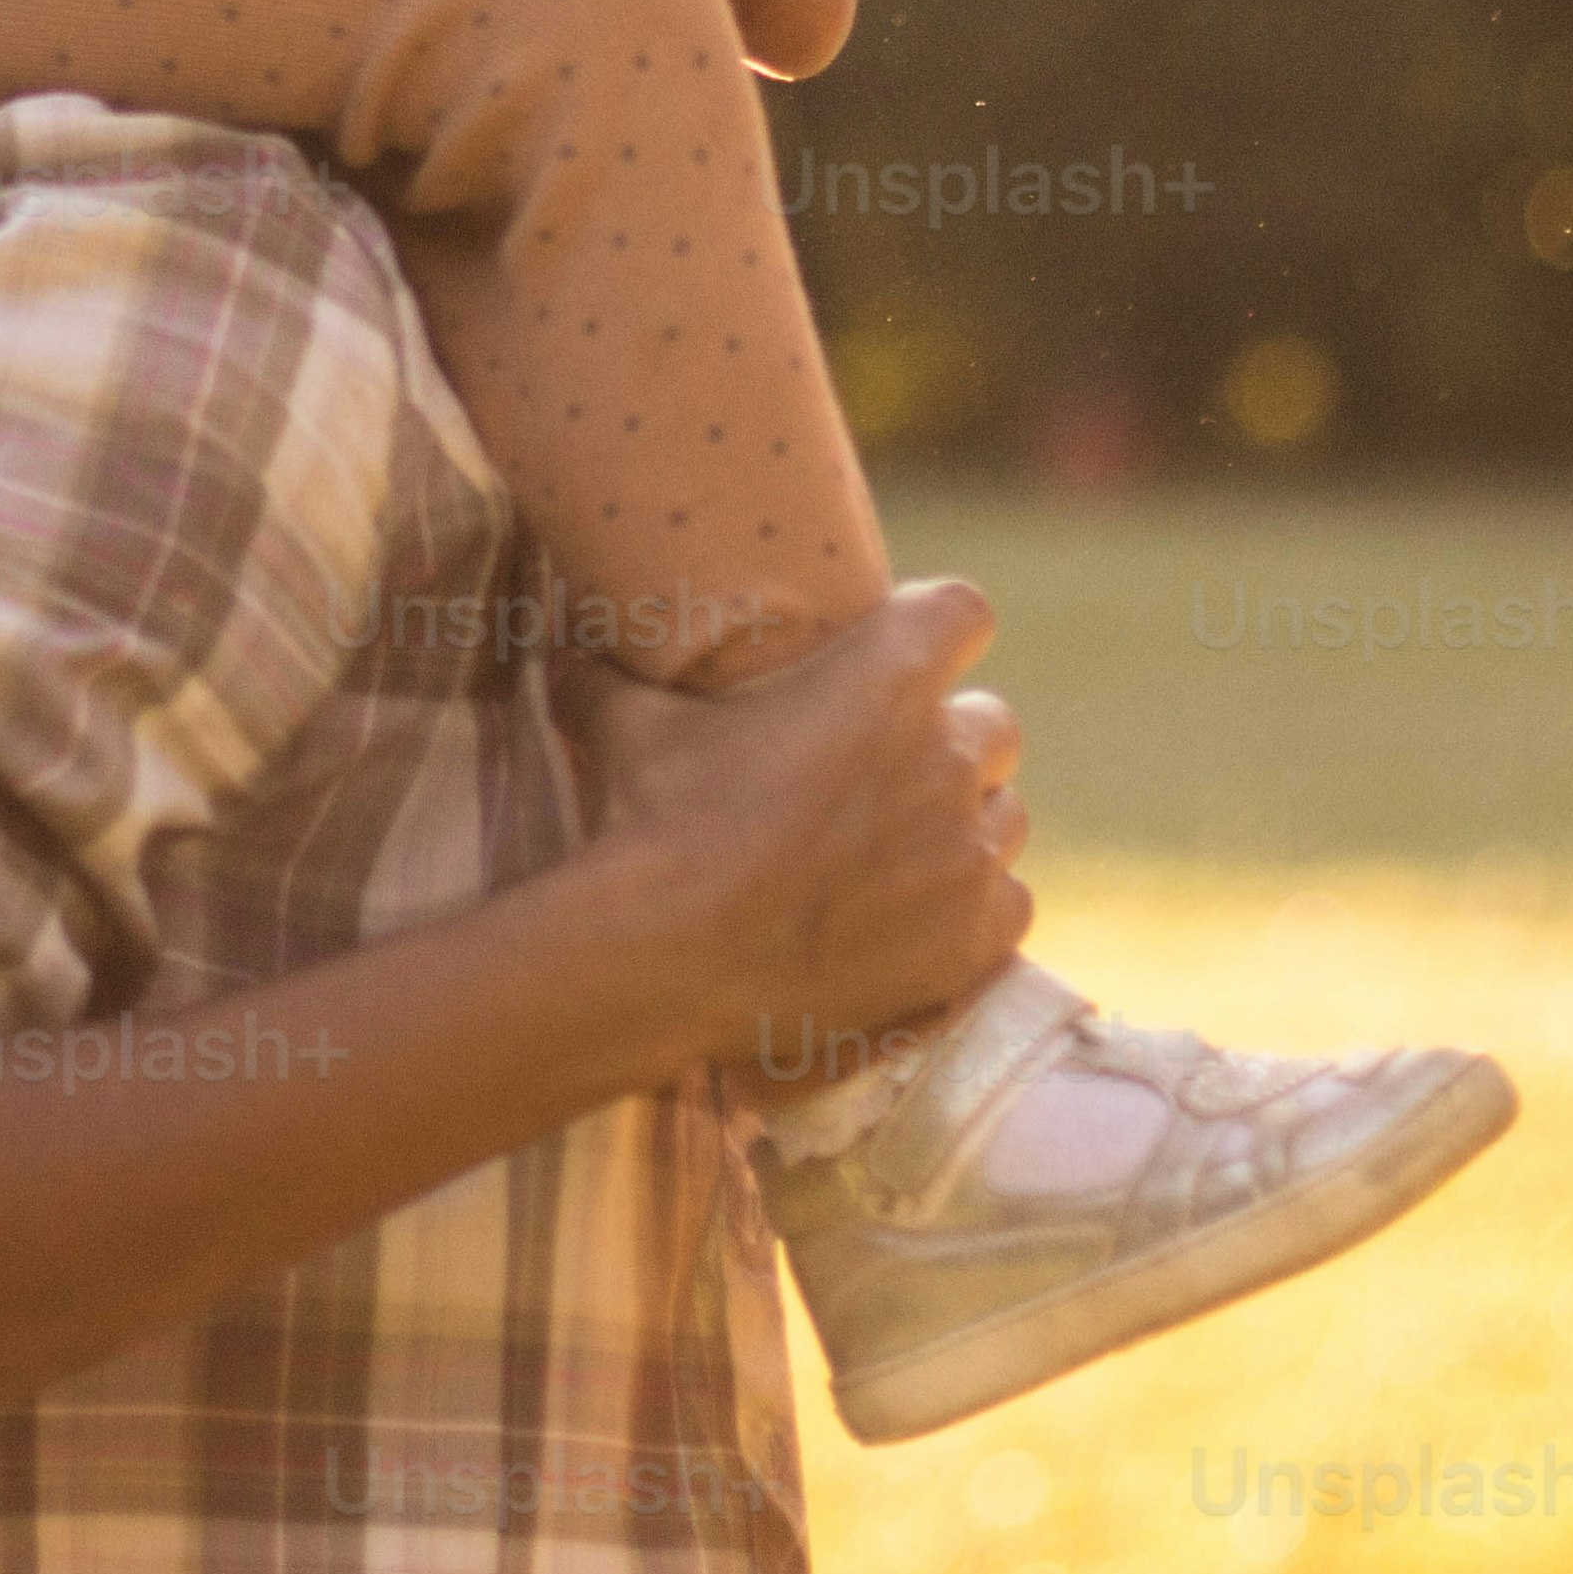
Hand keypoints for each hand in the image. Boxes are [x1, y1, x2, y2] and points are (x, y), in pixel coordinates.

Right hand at [572, 576, 1027, 1089]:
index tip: (909, 654)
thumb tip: (565, 641)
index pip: (964, 614)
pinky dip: (972, 910)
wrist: (673, 960)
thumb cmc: (658, 825)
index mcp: (888, 678)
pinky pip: (1008, 901)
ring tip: (897, 858)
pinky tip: (914, 922)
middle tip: (885, 778)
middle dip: (949, 744)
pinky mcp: (973, 935)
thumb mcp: (629, 727)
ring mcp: (969, 850)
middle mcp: (948, 755)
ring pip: (1004, 818)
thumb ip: (610, 672)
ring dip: (964, 828)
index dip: (939, 631)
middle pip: (993, 724)